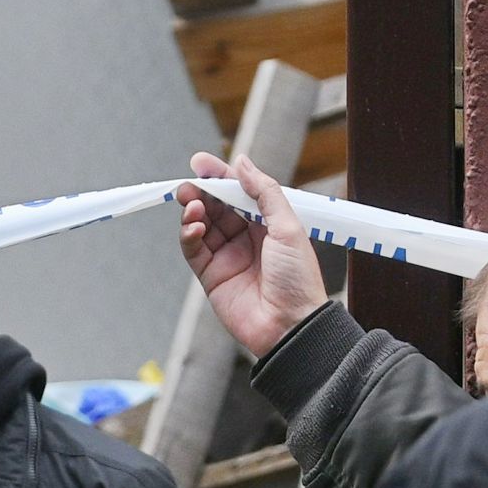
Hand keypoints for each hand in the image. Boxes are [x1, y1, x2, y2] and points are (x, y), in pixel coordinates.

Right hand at [177, 149, 333, 364]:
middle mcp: (245, 237)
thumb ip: (264, 192)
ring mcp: (227, 256)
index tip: (201, 162)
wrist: (290, 324)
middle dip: (201, 191)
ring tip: (192, 205)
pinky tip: (193, 226)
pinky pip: (194, 250)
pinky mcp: (211, 276)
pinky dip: (189, 235)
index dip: (219, 176)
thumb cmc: (298, 279)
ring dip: (194, 211)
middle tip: (189, 183)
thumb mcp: (288, 226)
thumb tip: (242, 163)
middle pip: (216, 206)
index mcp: (267, 223)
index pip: (238, 191)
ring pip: (202, 225)